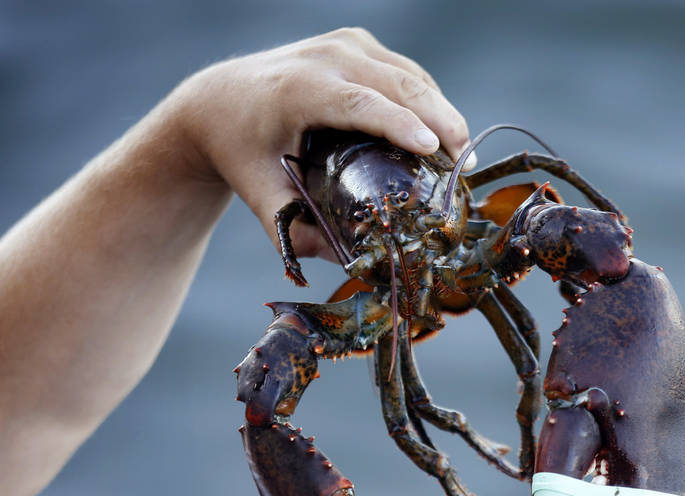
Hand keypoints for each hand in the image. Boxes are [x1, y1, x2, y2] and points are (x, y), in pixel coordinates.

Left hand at [168, 28, 471, 261]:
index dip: (400, 125)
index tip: (435, 150)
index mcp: (298, 89)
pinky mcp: (357, 45)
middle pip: (398, 84)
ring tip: (460, 158)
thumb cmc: (240, 150)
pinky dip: (428, 101)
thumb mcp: (260, 193)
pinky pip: (404, 72)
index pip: (360, 103)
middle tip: (464, 168)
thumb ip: (294, 228)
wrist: (219, 99)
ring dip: (442, 113)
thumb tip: (342, 261)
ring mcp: (344, 45)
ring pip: (410, 76)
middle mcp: (325, 58)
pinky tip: (441, 135)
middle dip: (441, 122)